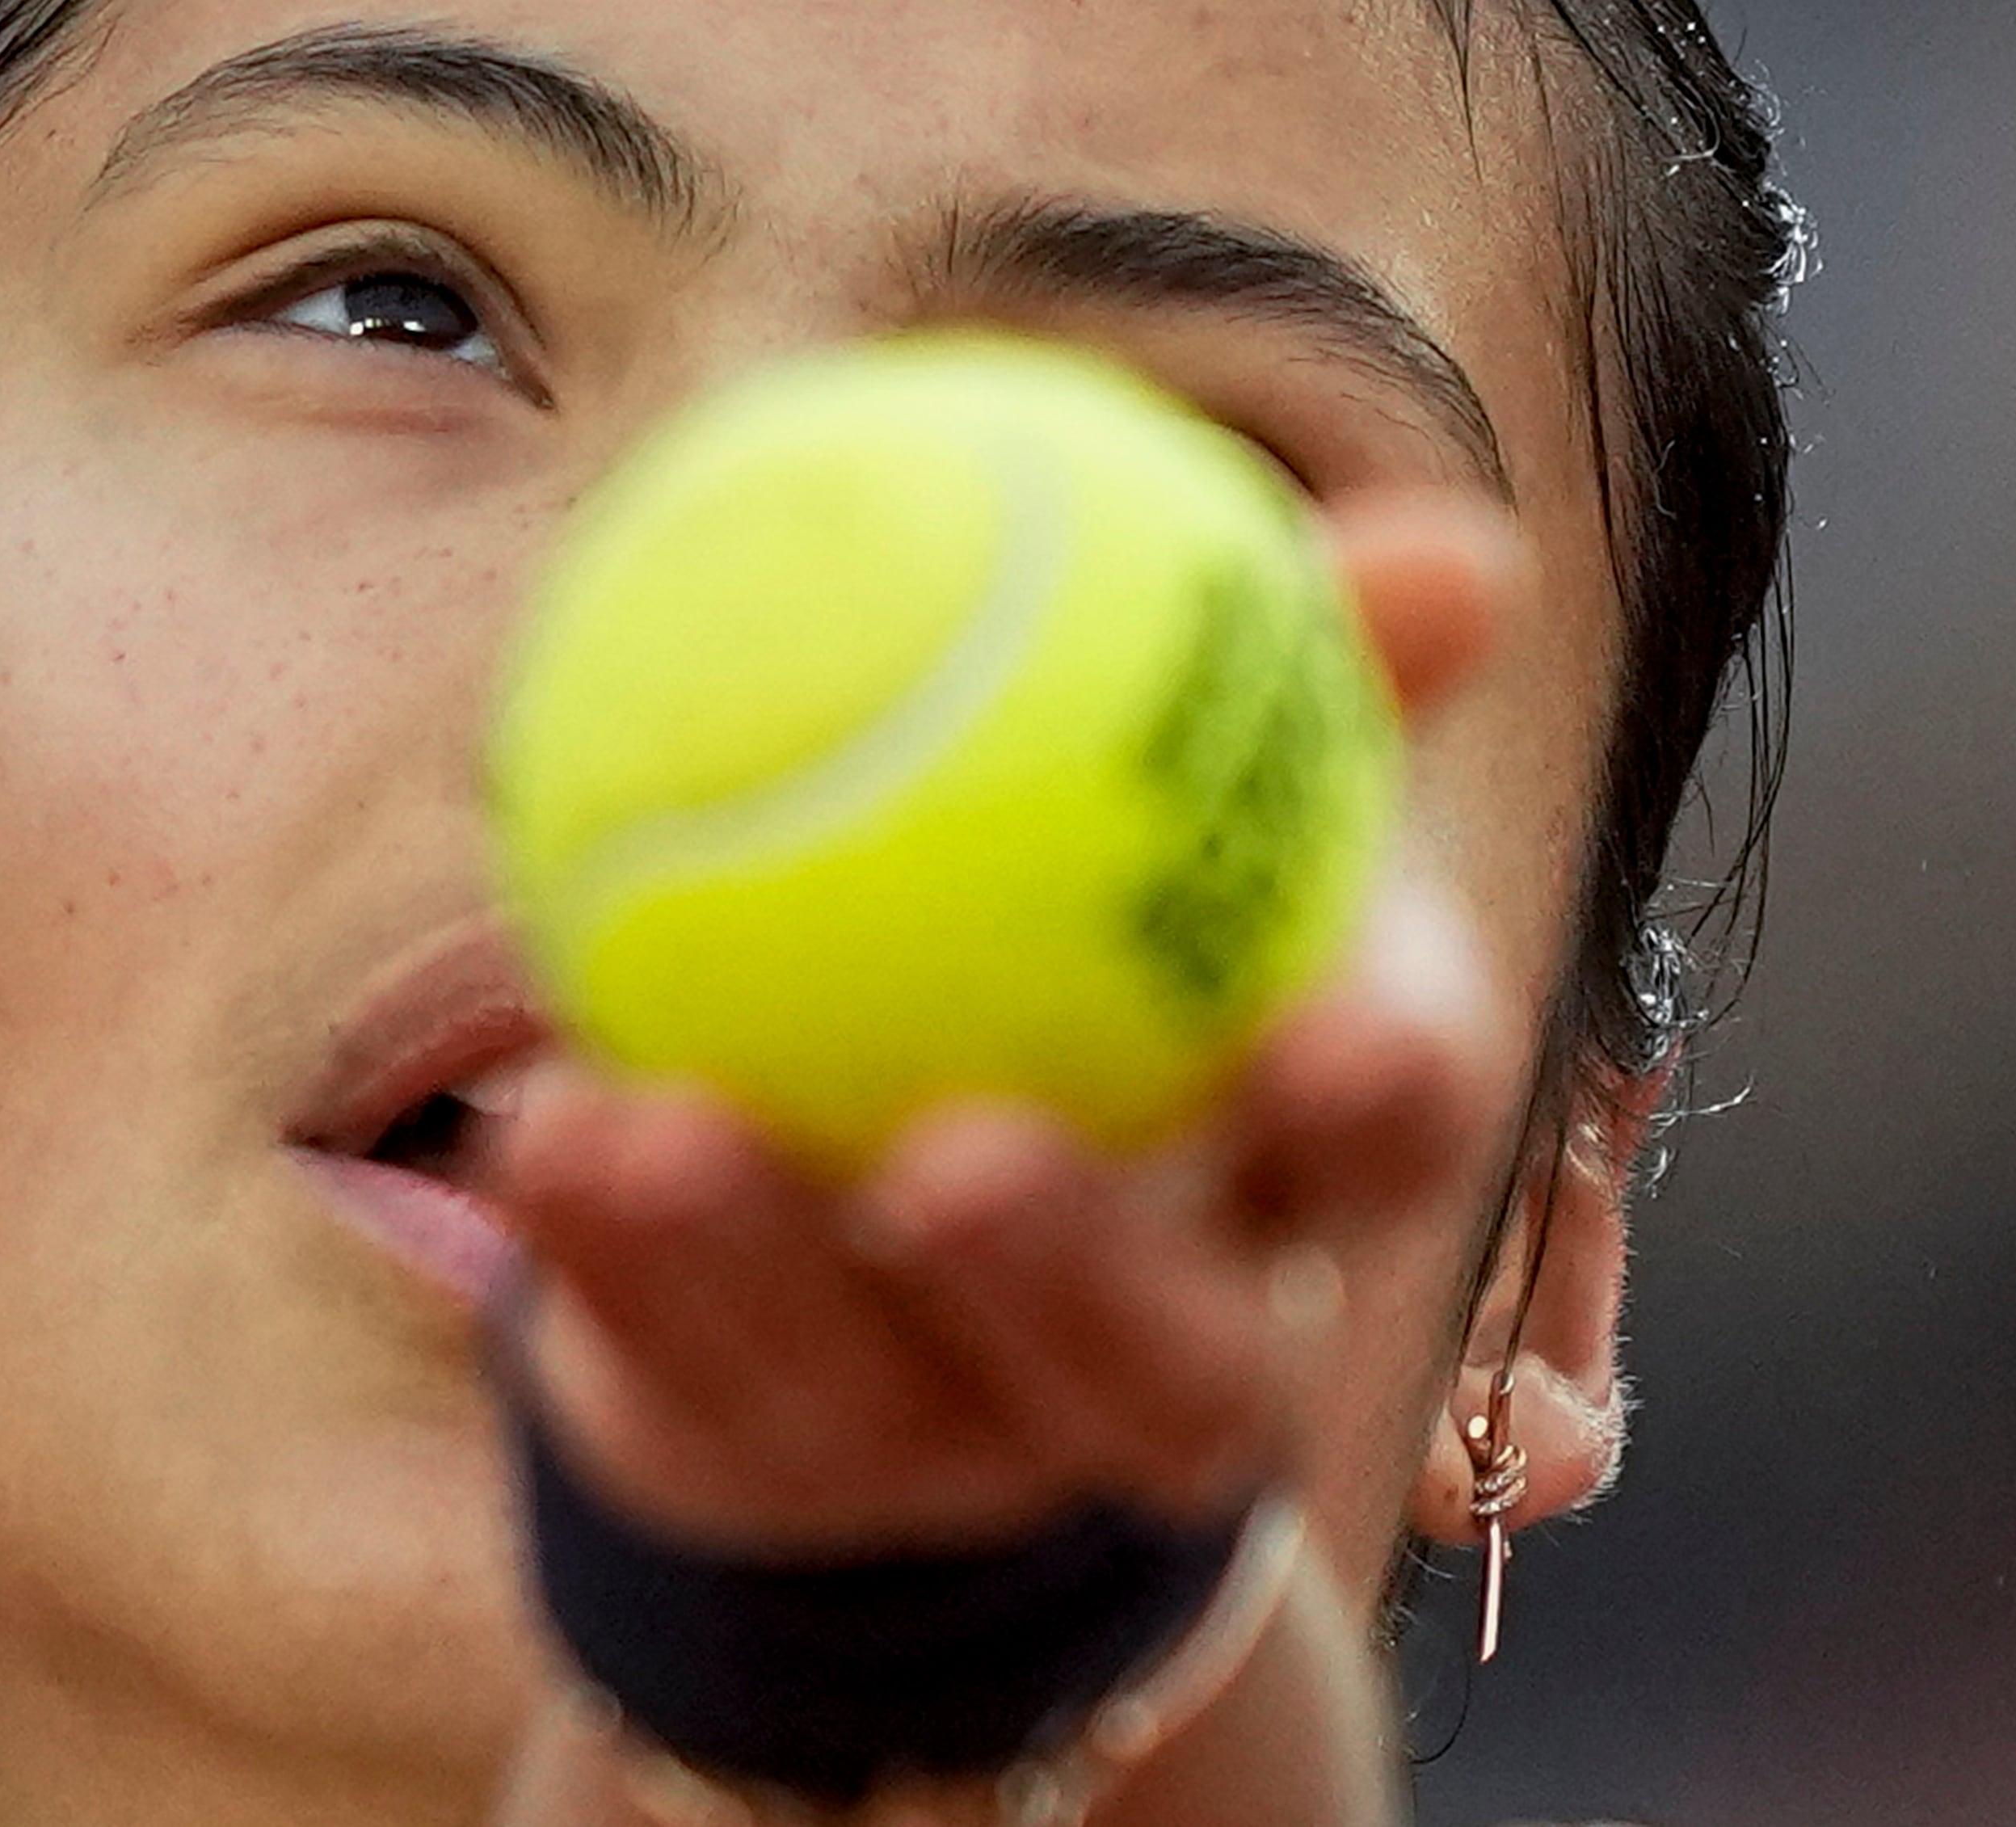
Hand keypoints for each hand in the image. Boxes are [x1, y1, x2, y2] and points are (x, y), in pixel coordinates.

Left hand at [486, 492, 1530, 1559]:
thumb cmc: (1066, 933)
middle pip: (1166, 1363)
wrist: (876, 1196)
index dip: (1391, 1103)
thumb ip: (1277, 671)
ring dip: (761, 1263)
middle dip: (1076, 1278)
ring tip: (660, 1128)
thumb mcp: (1162, 796)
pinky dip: (607, 1252)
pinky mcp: (765, 1462)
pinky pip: (677, 1368)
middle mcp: (1155, 1343)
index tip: (1336, 1029)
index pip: (1388, 1145)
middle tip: (961, 1153)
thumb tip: (1472, 552)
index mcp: (1288, 1173)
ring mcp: (954, 1436)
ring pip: (880, 1387)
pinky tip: (543, 1132)